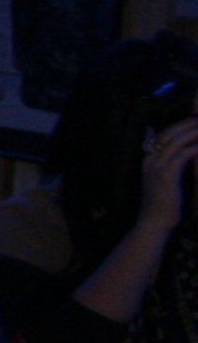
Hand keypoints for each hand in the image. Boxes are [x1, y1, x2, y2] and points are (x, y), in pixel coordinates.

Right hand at [141, 118, 197, 232]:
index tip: (193, 121)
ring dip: (192, 133)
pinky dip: (195, 148)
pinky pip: (183, 154)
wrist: (154, 221)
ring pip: (176, 141)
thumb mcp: (163, 182)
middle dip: (186, 125)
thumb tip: (184, 156)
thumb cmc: (162, 205)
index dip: (178, 126)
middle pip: (168, 134)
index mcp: (148, 160)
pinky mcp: (167, 174)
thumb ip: (170, 168)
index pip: (162, 136)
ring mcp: (157, 166)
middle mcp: (150, 159)